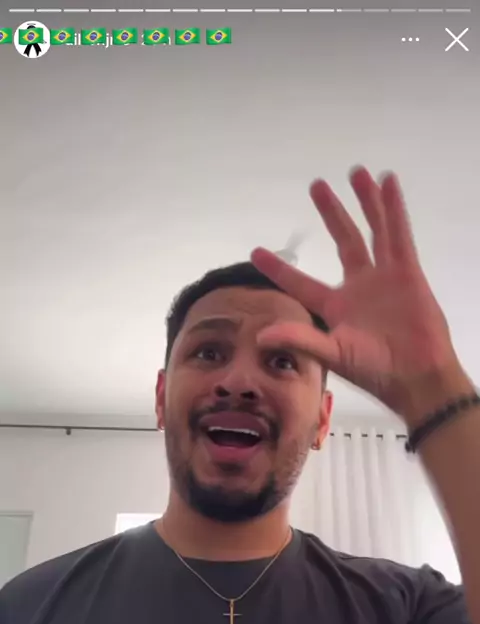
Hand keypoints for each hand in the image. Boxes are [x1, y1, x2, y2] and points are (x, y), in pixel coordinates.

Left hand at [250, 167, 461, 416]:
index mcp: (335, 307)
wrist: (417, 377)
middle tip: (317, 185)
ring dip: (364, 202)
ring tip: (355, 172)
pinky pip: (398, 235)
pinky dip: (393, 209)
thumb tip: (260, 336)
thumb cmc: (374, 371)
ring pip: (372, 231)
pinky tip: (387, 183)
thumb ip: (299, 340)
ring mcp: (384, 277)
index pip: (301, 283)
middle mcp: (358, 287)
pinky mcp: (408, 273)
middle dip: (332, 213)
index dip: (280, 268)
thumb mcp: (332, 354)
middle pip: (342, 240)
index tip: (255, 252)